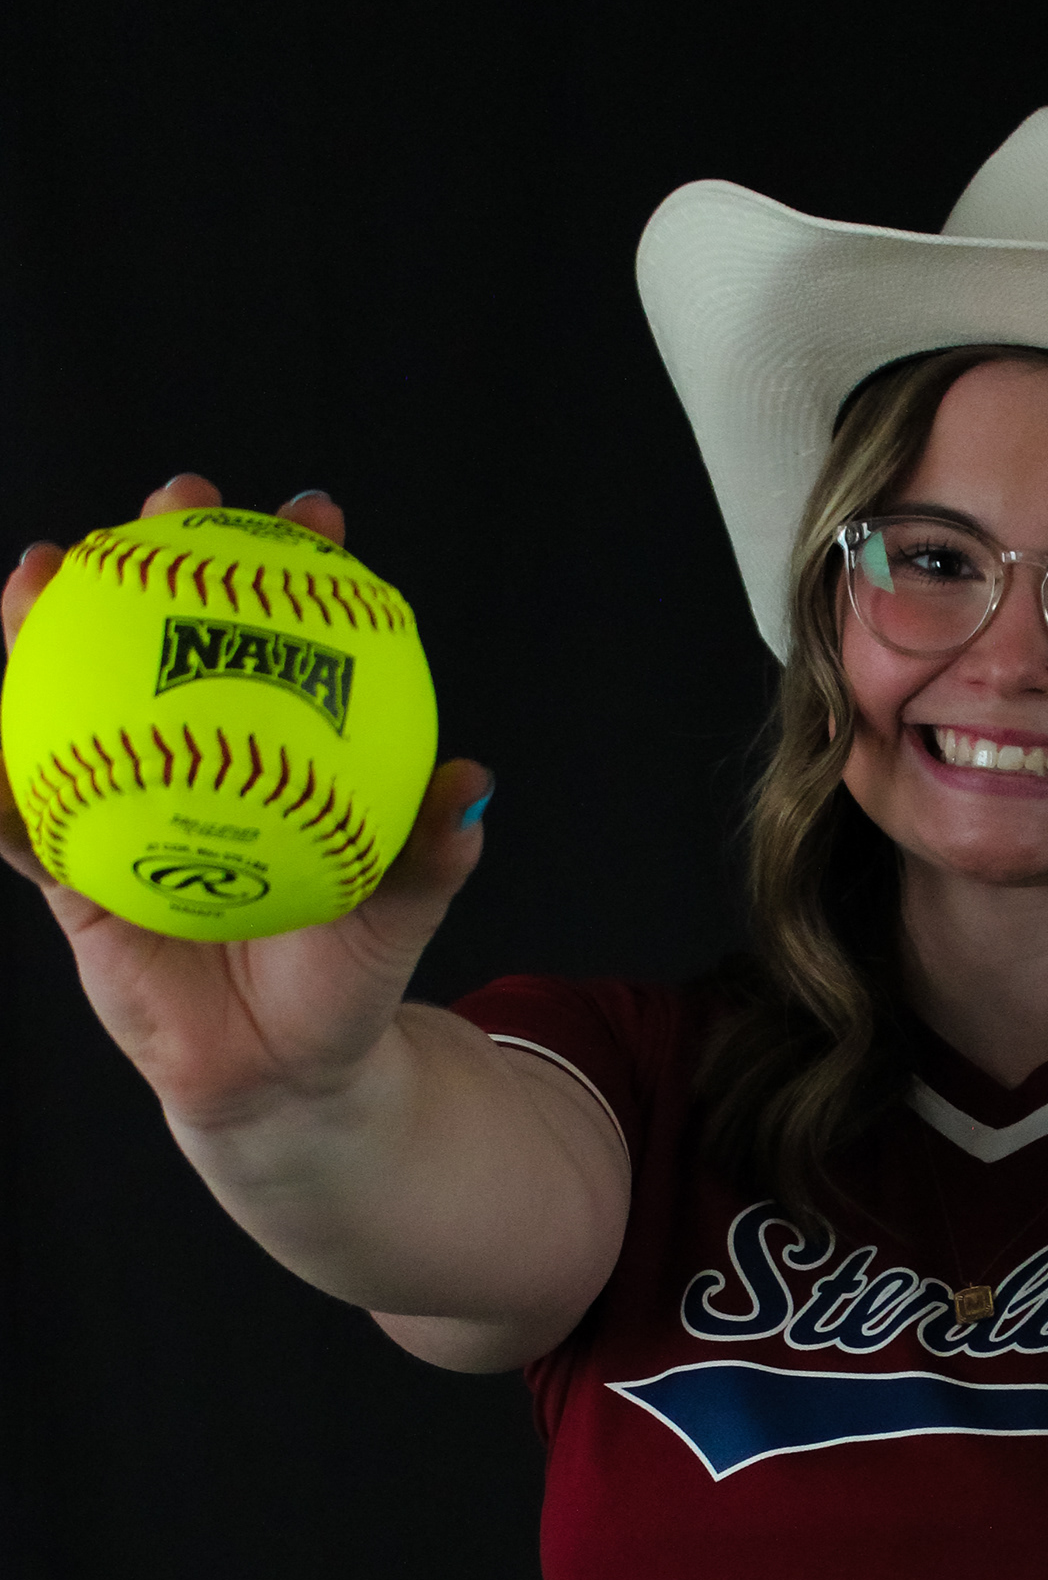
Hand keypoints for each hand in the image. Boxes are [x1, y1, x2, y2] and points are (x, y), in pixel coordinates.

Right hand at [0, 474, 491, 1131]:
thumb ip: (427, 856)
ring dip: (45, 627)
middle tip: (176, 507)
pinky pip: (24, 822)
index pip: (285, 634)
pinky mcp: (68, 867)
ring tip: (42, 576)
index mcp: (271, 748)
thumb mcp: (393, 919)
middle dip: (162, 550)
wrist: (277, 1072)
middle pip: (163, 630)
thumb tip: (472, 788)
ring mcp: (120, 801)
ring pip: (70, 697)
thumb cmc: (341, 981)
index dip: (293, 564)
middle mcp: (191, 753)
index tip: (315, 517)